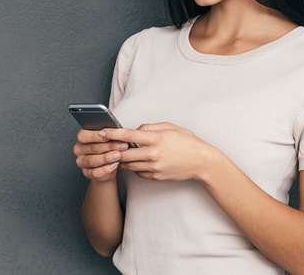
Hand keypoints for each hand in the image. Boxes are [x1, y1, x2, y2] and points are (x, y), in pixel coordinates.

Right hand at [73, 129, 129, 181]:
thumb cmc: (107, 149)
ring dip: (107, 158)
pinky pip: (95, 172)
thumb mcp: (107, 139)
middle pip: (92, 148)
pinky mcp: (86, 173)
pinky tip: (115, 165)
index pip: (83, 136)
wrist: (107, 166)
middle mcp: (79, 149)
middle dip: (108, 146)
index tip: (108, 136)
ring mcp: (81, 162)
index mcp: (81, 138)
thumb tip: (117, 131)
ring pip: (92, 161)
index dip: (95, 136)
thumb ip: (108, 135)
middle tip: (122, 145)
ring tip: (118, 155)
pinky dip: (106, 169)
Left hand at [102, 123, 218, 181]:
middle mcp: (153, 154)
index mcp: (156, 139)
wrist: (202, 162)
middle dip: (112, 150)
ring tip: (118, 154)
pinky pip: (138, 172)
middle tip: (105, 146)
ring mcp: (154, 167)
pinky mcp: (156, 176)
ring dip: (122, 160)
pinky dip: (134, 167)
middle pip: (123, 154)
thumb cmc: (187, 142)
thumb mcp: (170, 127)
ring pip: (129, 165)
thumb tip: (134, 131)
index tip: (101, 132)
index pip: (128, 136)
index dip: (112, 134)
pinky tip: (135, 162)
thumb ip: (150, 128)